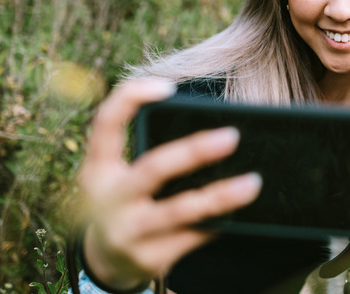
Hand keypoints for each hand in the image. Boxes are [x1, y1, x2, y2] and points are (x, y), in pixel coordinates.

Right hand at [77, 79, 261, 289]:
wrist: (105, 263)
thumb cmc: (123, 202)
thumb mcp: (116, 176)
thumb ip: (143, 151)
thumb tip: (208, 129)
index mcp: (97, 169)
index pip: (105, 123)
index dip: (131, 99)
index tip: (167, 86)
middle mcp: (109, 199)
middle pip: (154, 168)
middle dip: (194, 151)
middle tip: (232, 136)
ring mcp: (128, 231)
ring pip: (181, 210)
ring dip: (221, 196)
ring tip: (252, 183)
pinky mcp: (149, 258)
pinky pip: (194, 235)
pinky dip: (218, 221)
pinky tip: (238, 212)